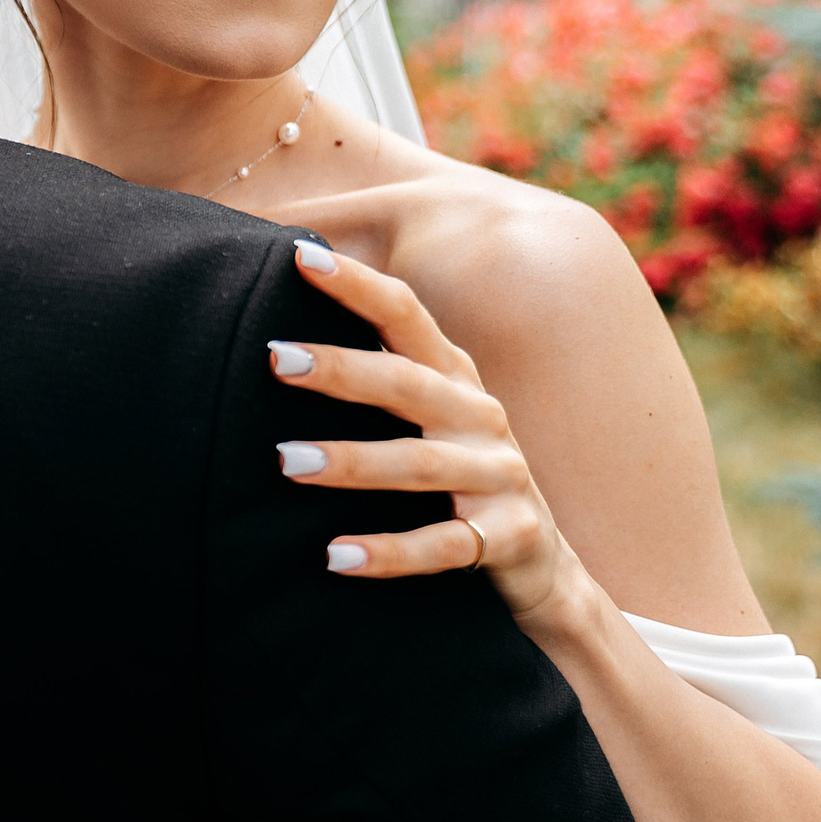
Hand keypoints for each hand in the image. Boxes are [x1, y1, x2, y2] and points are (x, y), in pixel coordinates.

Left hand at [268, 240, 583, 624]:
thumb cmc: (459, 474)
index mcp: (454, 378)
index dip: (357, 284)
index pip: (405, 315)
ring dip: (352, 462)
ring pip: (419, 464)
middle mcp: (479, 416)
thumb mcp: (429, 417)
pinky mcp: (507, 537)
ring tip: (285, 462)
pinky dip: (389, 553)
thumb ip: (376, 374)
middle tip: (275, 358)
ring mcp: (499, 476)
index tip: (299, 256)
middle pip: (407, 384)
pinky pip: (442, 546)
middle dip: (342, 368)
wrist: (545, 566)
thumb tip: (280, 335)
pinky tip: (336, 557)